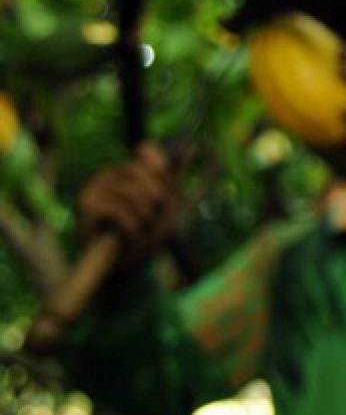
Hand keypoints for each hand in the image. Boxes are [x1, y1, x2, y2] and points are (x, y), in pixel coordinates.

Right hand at [77, 142, 179, 267]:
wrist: (122, 269)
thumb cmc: (144, 236)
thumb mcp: (166, 206)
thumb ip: (174, 177)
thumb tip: (191, 145)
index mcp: (128, 172)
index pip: (146, 150)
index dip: (161, 165)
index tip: (167, 188)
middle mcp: (109, 175)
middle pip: (142, 170)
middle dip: (157, 198)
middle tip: (154, 218)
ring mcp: (94, 188)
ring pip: (132, 190)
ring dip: (146, 216)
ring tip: (141, 230)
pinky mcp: (86, 206)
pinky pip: (120, 208)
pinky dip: (133, 225)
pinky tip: (131, 235)